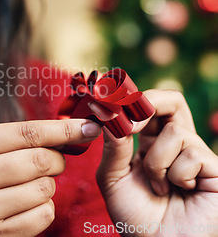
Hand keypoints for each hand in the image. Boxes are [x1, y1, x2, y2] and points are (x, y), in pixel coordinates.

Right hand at [0, 119, 101, 236]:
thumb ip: (10, 139)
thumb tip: (64, 131)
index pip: (26, 133)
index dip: (63, 129)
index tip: (88, 127)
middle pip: (39, 160)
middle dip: (56, 160)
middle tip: (53, 161)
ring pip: (44, 189)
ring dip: (48, 186)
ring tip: (29, 186)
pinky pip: (42, 215)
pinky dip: (44, 208)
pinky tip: (25, 205)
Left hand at [96, 90, 217, 235]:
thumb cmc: (135, 215)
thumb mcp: (113, 178)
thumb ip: (113, 147)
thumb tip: (111, 115)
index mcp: (149, 142)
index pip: (146, 107)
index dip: (130, 100)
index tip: (107, 103)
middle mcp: (174, 144)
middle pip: (171, 101)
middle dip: (148, 104)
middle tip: (131, 122)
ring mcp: (196, 154)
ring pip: (175, 132)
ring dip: (157, 162)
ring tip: (159, 187)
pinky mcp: (215, 169)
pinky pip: (192, 154)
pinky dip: (177, 175)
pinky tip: (182, 191)